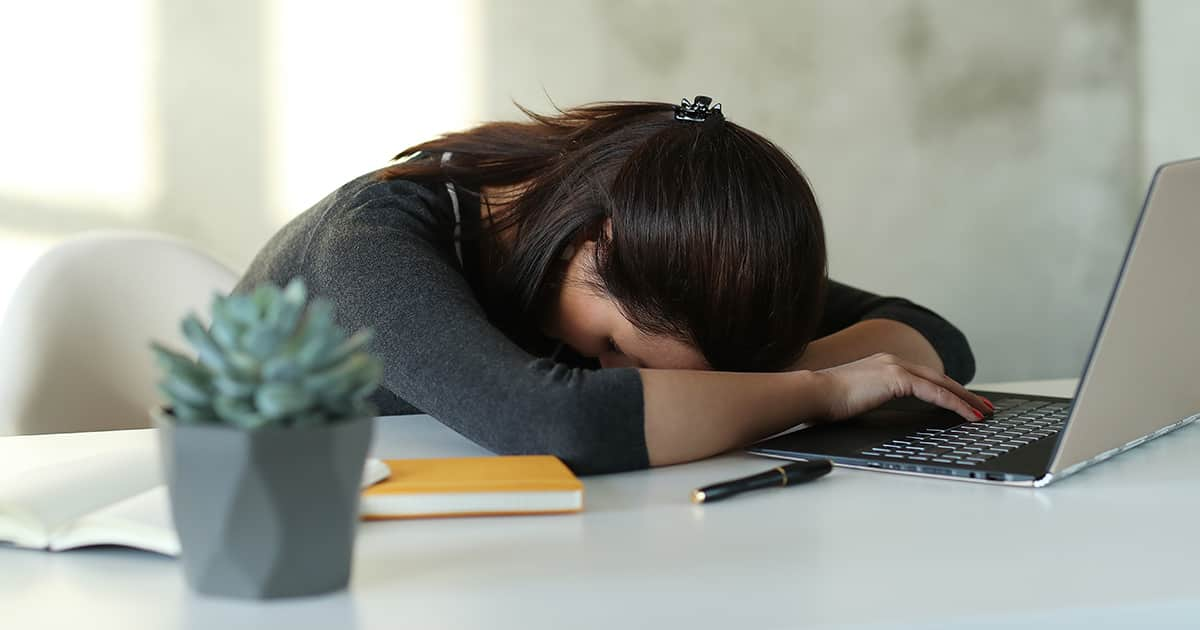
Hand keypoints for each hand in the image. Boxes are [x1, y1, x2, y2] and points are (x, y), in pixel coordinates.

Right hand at [812, 353, 991, 422]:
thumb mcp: (856, 399)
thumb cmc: (826, 401)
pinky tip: (966, 414)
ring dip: (965, 399)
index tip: (961, 402)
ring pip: (941, 384)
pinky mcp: (896, 377)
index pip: (923, 377)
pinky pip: (934, 393)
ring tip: (983, 413)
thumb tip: (877, 412)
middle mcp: (892, 360)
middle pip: (938, 378)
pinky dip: (954, 404)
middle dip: (964, 393)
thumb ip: (873, 399)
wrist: (813, 393)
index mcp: (883, 365)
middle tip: (983, 407)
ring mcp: (895, 366)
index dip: (946, 389)